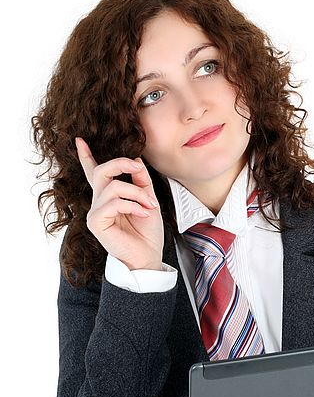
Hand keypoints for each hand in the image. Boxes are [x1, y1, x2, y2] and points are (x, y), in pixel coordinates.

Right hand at [75, 137, 163, 270]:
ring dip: (137, 193)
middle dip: (121, 164)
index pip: (94, 173)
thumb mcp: (148, 201)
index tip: (80, 140)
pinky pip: (114, 203)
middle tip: (138, 168)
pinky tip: (143, 214)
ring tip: (150, 206)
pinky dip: (133, 205)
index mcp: (109, 197)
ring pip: (113, 187)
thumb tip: (136, 160)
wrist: (148, 256)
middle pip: (101, 172)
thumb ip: (141, 181)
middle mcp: (99, 202)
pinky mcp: (96, 222)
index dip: (86, 156)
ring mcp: (95, 212)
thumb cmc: (147, 233)